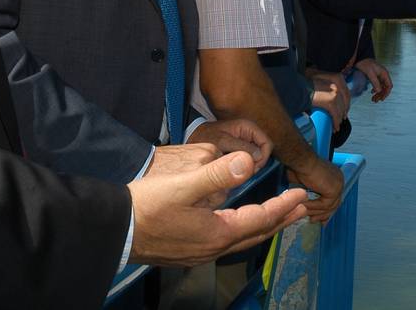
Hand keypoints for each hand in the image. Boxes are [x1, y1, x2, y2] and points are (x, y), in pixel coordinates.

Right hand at [128, 151, 307, 266]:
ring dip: (262, 227)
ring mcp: (200, 253)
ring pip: (241, 240)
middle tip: (300, 210)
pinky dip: (242, 231)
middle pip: (255, 233)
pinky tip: (236, 224)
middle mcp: (213, 247)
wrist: (114, 230)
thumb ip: (217, 173)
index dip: (283, 206)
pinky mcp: (188, 252)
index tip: (302, 196)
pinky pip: (227, 242)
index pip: (260, 218)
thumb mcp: (182, 185)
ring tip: (277, 217)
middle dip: (279, 220)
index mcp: (217, 231)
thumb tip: (248, 162)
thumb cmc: (146, 205)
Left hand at [187, 118, 270, 170]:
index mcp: (247, 127)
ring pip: (254, 159)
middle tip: (240, 172)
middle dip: (253, 164)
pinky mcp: (238, 151)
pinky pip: (245, 162)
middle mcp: (248, 134)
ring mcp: (243, 143)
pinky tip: (229, 170)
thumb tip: (257, 157)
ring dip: (246, 168)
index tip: (253, 168)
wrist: (191, 138)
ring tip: (232, 170)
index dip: (262, 158)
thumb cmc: (203, 135)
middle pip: (261, 153)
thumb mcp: (221, 141)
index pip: (267, 144)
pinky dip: (240, 168)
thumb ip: (240, 147)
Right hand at [288, 156, 343, 223]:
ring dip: (316, 212)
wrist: (301, 160)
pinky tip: (304, 206)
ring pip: (329, 206)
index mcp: (334, 177)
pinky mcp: (334, 190)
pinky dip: (314, 207)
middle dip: (325, 214)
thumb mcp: (304, 184)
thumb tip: (303, 205)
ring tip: (306, 215)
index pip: (334, 197)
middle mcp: (339, 180)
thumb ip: (308, 194)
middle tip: (316, 222)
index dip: (327, 209)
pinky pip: (324, 204)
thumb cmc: (299, 167)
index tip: (322, 219)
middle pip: (334, 203)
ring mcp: (338, 185)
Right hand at [307, 70, 349, 129]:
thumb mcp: (317, 78)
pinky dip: (336, 122)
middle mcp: (337, 84)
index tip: (344, 110)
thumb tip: (329, 90)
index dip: (346, 102)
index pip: (345, 91)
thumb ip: (324, 82)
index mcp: (336, 77)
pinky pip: (335, 114)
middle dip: (343, 112)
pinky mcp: (330, 101)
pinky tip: (334, 127)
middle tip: (341, 119)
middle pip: (345, 101)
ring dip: (339, 119)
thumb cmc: (303, 82)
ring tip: (336, 126)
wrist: (297, 86)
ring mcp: (334, 92)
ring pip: (341, 109)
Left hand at [355, 58, 392, 101]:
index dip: (386, 93)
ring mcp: (379, 75)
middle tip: (375, 101)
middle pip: (385, 87)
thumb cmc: (365, 64)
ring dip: (378, 93)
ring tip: (373, 99)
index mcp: (384, 74)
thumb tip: (379, 91)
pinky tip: (372, 92)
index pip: (389, 86)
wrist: (360, 57)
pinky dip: (375, 89)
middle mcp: (383, 75)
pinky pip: (378, 85)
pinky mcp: (375, 76)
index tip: (381, 99)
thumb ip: (375, 82)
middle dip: (381, 95)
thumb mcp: (370, 73)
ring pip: (381, 87)